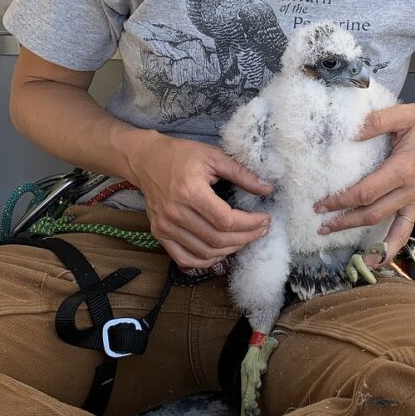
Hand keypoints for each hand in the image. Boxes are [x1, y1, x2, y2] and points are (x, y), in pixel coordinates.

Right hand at [126, 131, 272, 268]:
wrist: (146, 160)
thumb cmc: (181, 155)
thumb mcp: (213, 156)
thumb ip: (241, 173)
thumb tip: (268, 188)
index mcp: (190, 191)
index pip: (226, 220)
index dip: (251, 224)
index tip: (265, 219)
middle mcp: (175, 212)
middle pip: (217, 239)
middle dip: (246, 238)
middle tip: (261, 230)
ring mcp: (165, 226)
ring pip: (205, 251)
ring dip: (230, 249)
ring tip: (245, 238)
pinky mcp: (159, 233)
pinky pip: (185, 258)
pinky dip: (205, 260)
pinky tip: (220, 250)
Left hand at [314, 103, 414, 261]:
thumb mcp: (405, 114)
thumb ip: (376, 122)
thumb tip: (349, 133)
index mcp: (403, 169)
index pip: (365, 192)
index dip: (341, 201)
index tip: (321, 204)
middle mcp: (409, 189)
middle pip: (371, 213)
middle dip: (343, 220)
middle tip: (320, 223)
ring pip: (384, 225)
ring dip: (358, 233)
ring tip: (335, 236)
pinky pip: (405, 230)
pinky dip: (391, 248)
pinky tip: (378, 261)